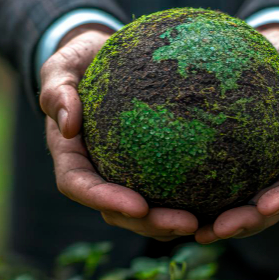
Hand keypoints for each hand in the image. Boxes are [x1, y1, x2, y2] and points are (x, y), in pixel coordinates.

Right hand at [40, 24, 198, 241]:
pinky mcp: (149, 167)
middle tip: (187, 223)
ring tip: (206, 222)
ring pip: (145, 212)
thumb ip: (57, 90)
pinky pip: (168, 188)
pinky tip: (221, 200)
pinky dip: (191, 199)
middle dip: (151, 224)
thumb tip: (68, 123)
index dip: (107, 201)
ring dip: (172, 223)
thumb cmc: (79, 59)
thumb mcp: (62, 65)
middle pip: (118, 211)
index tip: (139, 206)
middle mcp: (96, 172)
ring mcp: (122, 174)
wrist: (103, 54)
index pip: (80, 186)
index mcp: (71, 156)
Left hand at [195, 24, 278, 243]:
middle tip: (220, 228)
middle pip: (268, 209)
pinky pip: (215, 189)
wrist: (267, 54)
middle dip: (247, 223)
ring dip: (221, 225)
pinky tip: (173, 210)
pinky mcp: (227, 168)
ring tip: (196, 232)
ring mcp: (255, 174)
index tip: (267, 206)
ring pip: (241, 208)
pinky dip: (198, 204)